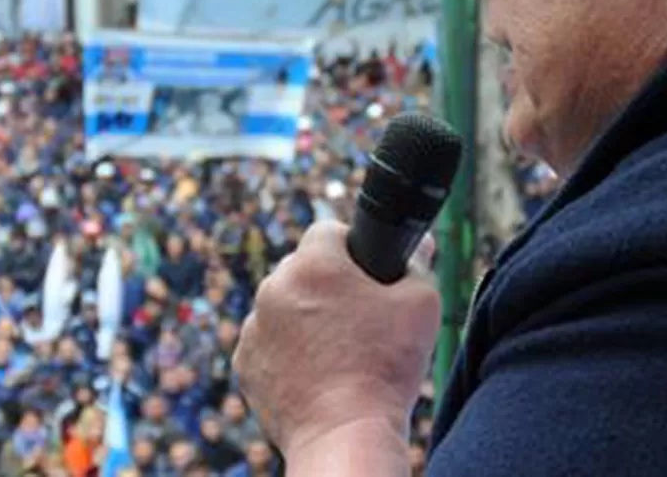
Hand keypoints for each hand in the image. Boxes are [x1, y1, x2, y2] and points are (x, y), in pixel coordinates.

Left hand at [235, 221, 438, 461]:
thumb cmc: (386, 368)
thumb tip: (418, 245)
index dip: (352, 250)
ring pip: (283, 307)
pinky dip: (287, 351)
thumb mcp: (421, 304)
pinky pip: (268, 343)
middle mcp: (273, 288)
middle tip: (358, 319)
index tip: (366, 275)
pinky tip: (316, 371)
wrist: (344, 435)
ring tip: (338, 351)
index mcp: (313, 265)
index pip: (329, 231)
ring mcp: (254, 328)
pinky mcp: (245, 363)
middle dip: (327, 286)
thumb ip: (418, 263)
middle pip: (303, 270)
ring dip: (304, 318)